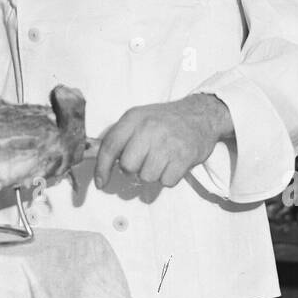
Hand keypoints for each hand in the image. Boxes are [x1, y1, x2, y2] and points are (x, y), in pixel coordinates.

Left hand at [94, 94, 232, 190]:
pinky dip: (168, 177)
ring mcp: (168, 143)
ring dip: (152, 174)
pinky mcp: (184, 156)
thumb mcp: (139, 119)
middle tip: (143, 161)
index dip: (102, 168)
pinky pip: (166, 182)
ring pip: (147, 177)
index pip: (110, 146)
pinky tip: (173, 163)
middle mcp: (149, 128)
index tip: (101, 183)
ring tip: (161, 160)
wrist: (200, 115)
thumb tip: (97, 161)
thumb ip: (119, 138)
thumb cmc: (164, 121)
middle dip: (133, 169)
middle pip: (128, 166)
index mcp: (134, 118)